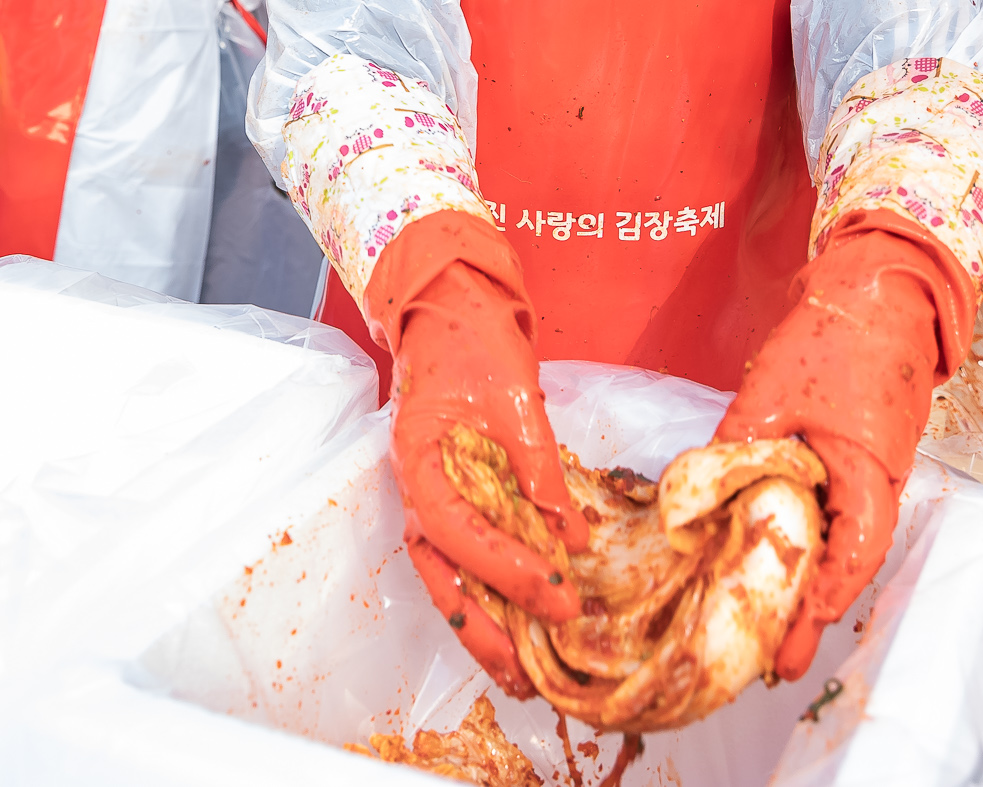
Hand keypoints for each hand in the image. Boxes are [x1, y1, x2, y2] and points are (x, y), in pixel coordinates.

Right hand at [388, 254, 583, 695]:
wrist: (450, 307)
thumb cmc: (472, 341)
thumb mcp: (513, 394)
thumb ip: (537, 464)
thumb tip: (567, 533)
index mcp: (418, 458)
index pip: (454, 530)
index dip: (501, 568)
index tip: (553, 594)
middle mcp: (415, 485)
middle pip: (438, 572)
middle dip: (480, 627)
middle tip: (525, 675)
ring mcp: (430, 493)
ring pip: (446, 573)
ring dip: (481, 622)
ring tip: (519, 673)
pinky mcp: (453, 494)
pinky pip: (465, 554)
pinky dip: (490, 590)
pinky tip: (519, 620)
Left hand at [716, 229, 950, 680]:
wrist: (881, 281)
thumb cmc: (835, 331)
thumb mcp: (772, 388)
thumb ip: (736, 444)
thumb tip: (692, 493)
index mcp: (869, 469)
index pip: (852, 556)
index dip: (820, 602)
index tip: (789, 642)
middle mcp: (879, 478)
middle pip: (846, 560)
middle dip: (809, 610)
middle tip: (775, 661)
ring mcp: (873, 465)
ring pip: (841, 537)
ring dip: (807, 576)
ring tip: (769, 620)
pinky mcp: (860, 450)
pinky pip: (837, 507)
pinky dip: (809, 535)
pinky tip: (773, 548)